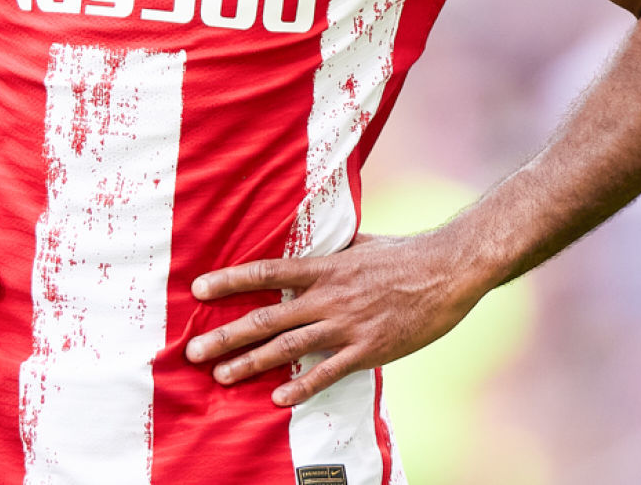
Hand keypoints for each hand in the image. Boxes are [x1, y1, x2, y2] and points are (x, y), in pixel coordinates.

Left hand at [184, 231, 488, 404]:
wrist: (447, 270)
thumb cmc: (405, 254)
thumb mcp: (360, 242)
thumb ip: (332, 248)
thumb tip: (315, 241)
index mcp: (323, 267)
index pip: (265, 272)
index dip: (229, 281)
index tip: (198, 289)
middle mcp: (327, 296)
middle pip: (266, 317)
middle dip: (226, 336)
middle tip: (193, 352)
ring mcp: (346, 324)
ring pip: (288, 347)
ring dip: (250, 363)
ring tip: (221, 376)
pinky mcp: (368, 348)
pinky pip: (328, 371)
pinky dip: (302, 386)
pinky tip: (278, 399)